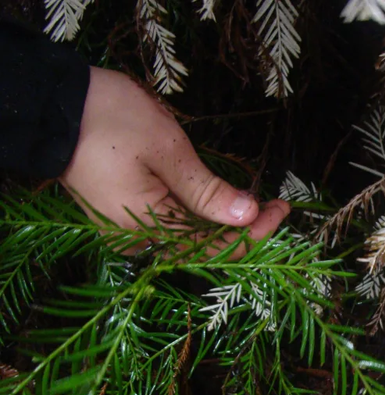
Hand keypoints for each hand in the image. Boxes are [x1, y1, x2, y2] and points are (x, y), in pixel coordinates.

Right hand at [60, 67, 288, 253]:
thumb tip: (248, 216)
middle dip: (244, 230)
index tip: (280, 211)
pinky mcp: (125, 217)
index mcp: (147, 229)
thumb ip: (208, 191)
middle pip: (203, 247)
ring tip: (257, 205)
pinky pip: (172, 227)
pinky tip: (223, 205)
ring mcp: (128, 232)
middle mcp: (138, 241)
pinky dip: (202, 219)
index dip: (253, 234)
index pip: (214, 246)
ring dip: (225, 225)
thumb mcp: (168, 151)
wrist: (52, 106)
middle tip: (276, 207)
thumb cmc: (109, 119)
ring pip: (190, 239)